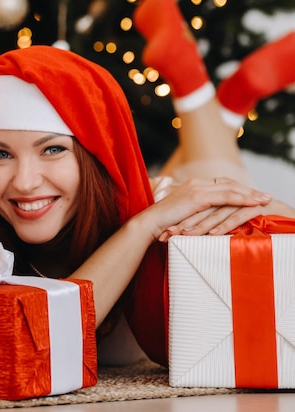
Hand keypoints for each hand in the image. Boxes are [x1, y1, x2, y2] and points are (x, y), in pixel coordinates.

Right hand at [142, 177, 271, 241]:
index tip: (251, 195)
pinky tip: (253, 203)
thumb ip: (195, 212)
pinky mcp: (198, 197)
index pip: (220, 184)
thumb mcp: (182, 215)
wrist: (149, 223)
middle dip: (248, 189)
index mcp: (192, 185)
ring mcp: (197, 188)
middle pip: (229, 183)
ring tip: (265, 199)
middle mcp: (196, 183)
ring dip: (250, 194)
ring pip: (230, 188)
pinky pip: (226, 196)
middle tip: (264, 195)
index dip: (237, 189)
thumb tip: (206, 220)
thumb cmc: (162, 224)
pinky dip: (242, 199)